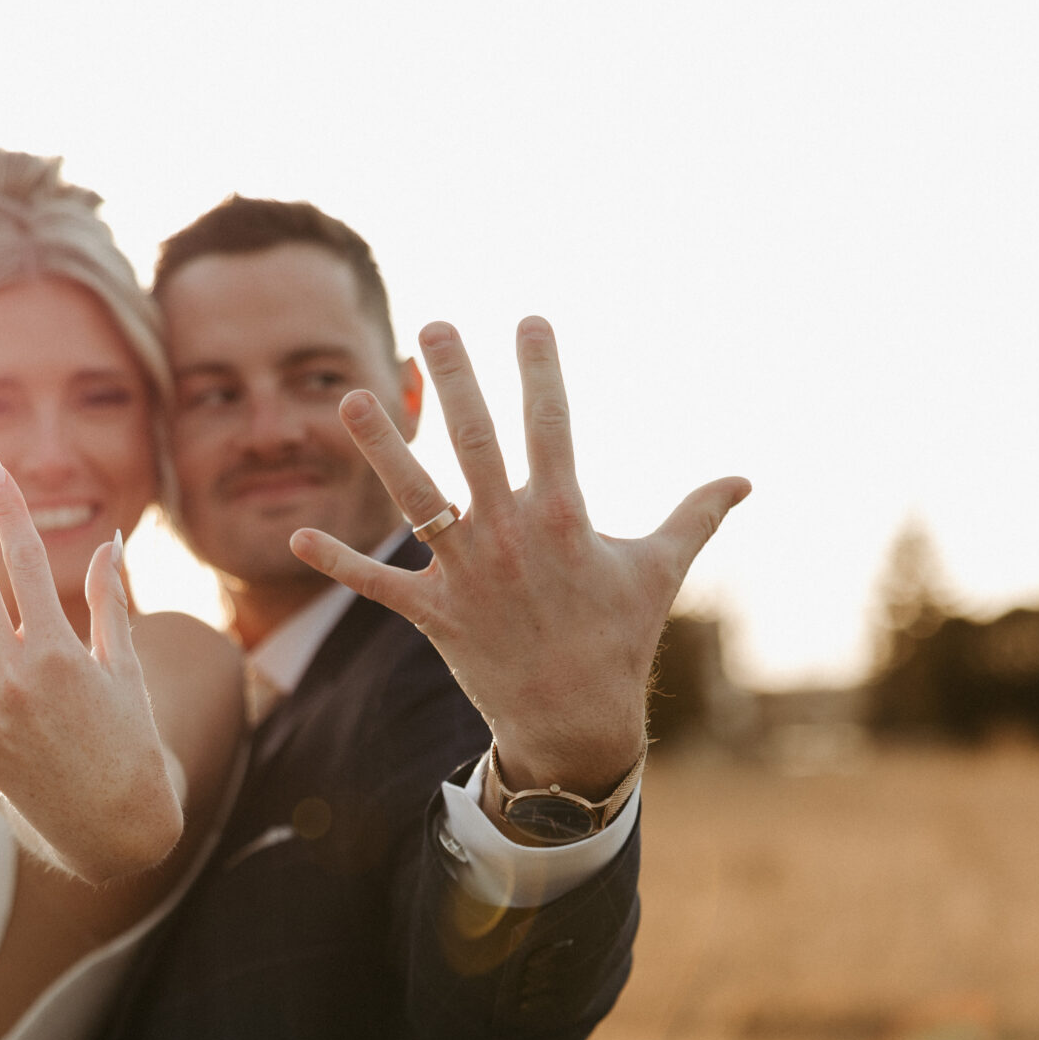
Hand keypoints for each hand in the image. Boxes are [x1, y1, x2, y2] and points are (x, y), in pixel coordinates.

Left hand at [290, 317, 749, 801]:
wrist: (577, 720)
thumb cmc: (619, 637)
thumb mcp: (660, 570)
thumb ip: (696, 515)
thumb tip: (745, 479)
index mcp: (565, 516)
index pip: (552, 424)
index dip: (540, 369)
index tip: (528, 318)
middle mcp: (512, 536)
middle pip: (476, 442)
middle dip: (454, 381)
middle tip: (433, 325)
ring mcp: (469, 575)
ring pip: (416, 499)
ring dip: (380, 449)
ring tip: (351, 397)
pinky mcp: (435, 614)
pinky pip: (377, 585)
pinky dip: (336, 563)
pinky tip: (293, 532)